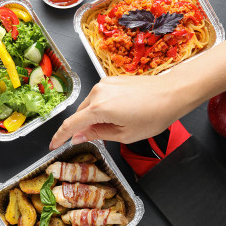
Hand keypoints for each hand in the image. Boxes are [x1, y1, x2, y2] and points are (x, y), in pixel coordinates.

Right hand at [49, 75, 188, 148]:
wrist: (172, 93)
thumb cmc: (154, 114)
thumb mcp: (124, 134)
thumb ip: (97, 134)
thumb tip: (78, 137)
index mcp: (99, 108)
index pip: (70, 125)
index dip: (59, 137)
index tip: (53, 145)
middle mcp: (97, 92)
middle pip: (79, 114)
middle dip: (83, 127)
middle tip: (98, 138)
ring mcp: (104, 83)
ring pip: (89, 105)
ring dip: (94, 117)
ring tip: (117, 124)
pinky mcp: (111, 80)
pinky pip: (98, 97)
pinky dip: (101, 107)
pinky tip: (119, 113)